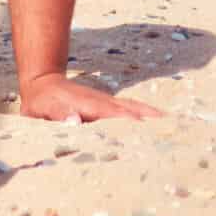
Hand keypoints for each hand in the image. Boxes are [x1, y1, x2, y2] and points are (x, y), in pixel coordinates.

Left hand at [17, 71, 159, 122]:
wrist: (42, 83)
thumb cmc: (41, 101)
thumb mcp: (41, 109)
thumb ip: (58, 114)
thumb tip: (76, 120)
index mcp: (88, 106)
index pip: (111, 115)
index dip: (127, 121)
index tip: (145, 129)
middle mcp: (102, 103)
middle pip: (129, 111)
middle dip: (148, 121)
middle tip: (173, 131)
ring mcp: (107, 103)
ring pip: (134, 108)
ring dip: (152, 116)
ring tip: (174, 125)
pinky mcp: (109, 105)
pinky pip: (132, 108)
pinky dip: (147, 112)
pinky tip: (161, 119)